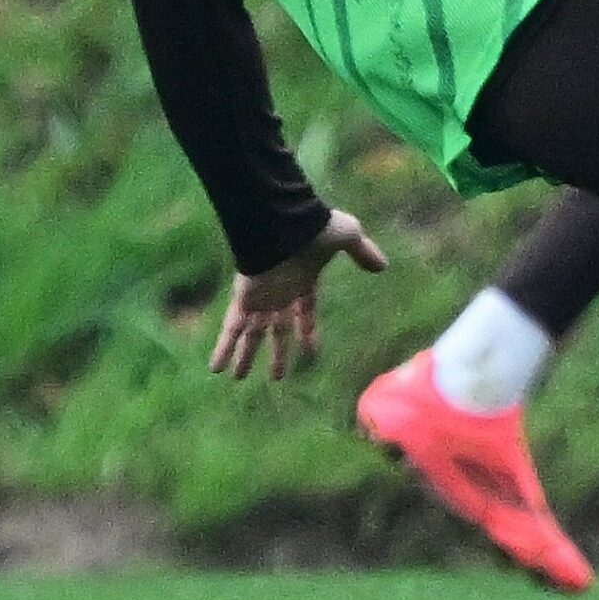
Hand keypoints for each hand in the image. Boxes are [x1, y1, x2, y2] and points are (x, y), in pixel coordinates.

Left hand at [208, 209, 386, 382]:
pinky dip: (224, 348)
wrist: (284, 221)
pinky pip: (232, 328)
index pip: (305, 313)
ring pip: (252, 334)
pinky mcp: (244, 298)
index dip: (308, 332)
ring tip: (238, 378)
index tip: (311, 353)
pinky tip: (215, 368)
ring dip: (245, 356)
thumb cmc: (316, 229)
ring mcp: (262, 298)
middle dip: (276, 353)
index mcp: (303, 282)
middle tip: (277, 376)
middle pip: (277, 331)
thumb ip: (362, 252)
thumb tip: (383, 265)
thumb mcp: (348, 236)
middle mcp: (281, 294)